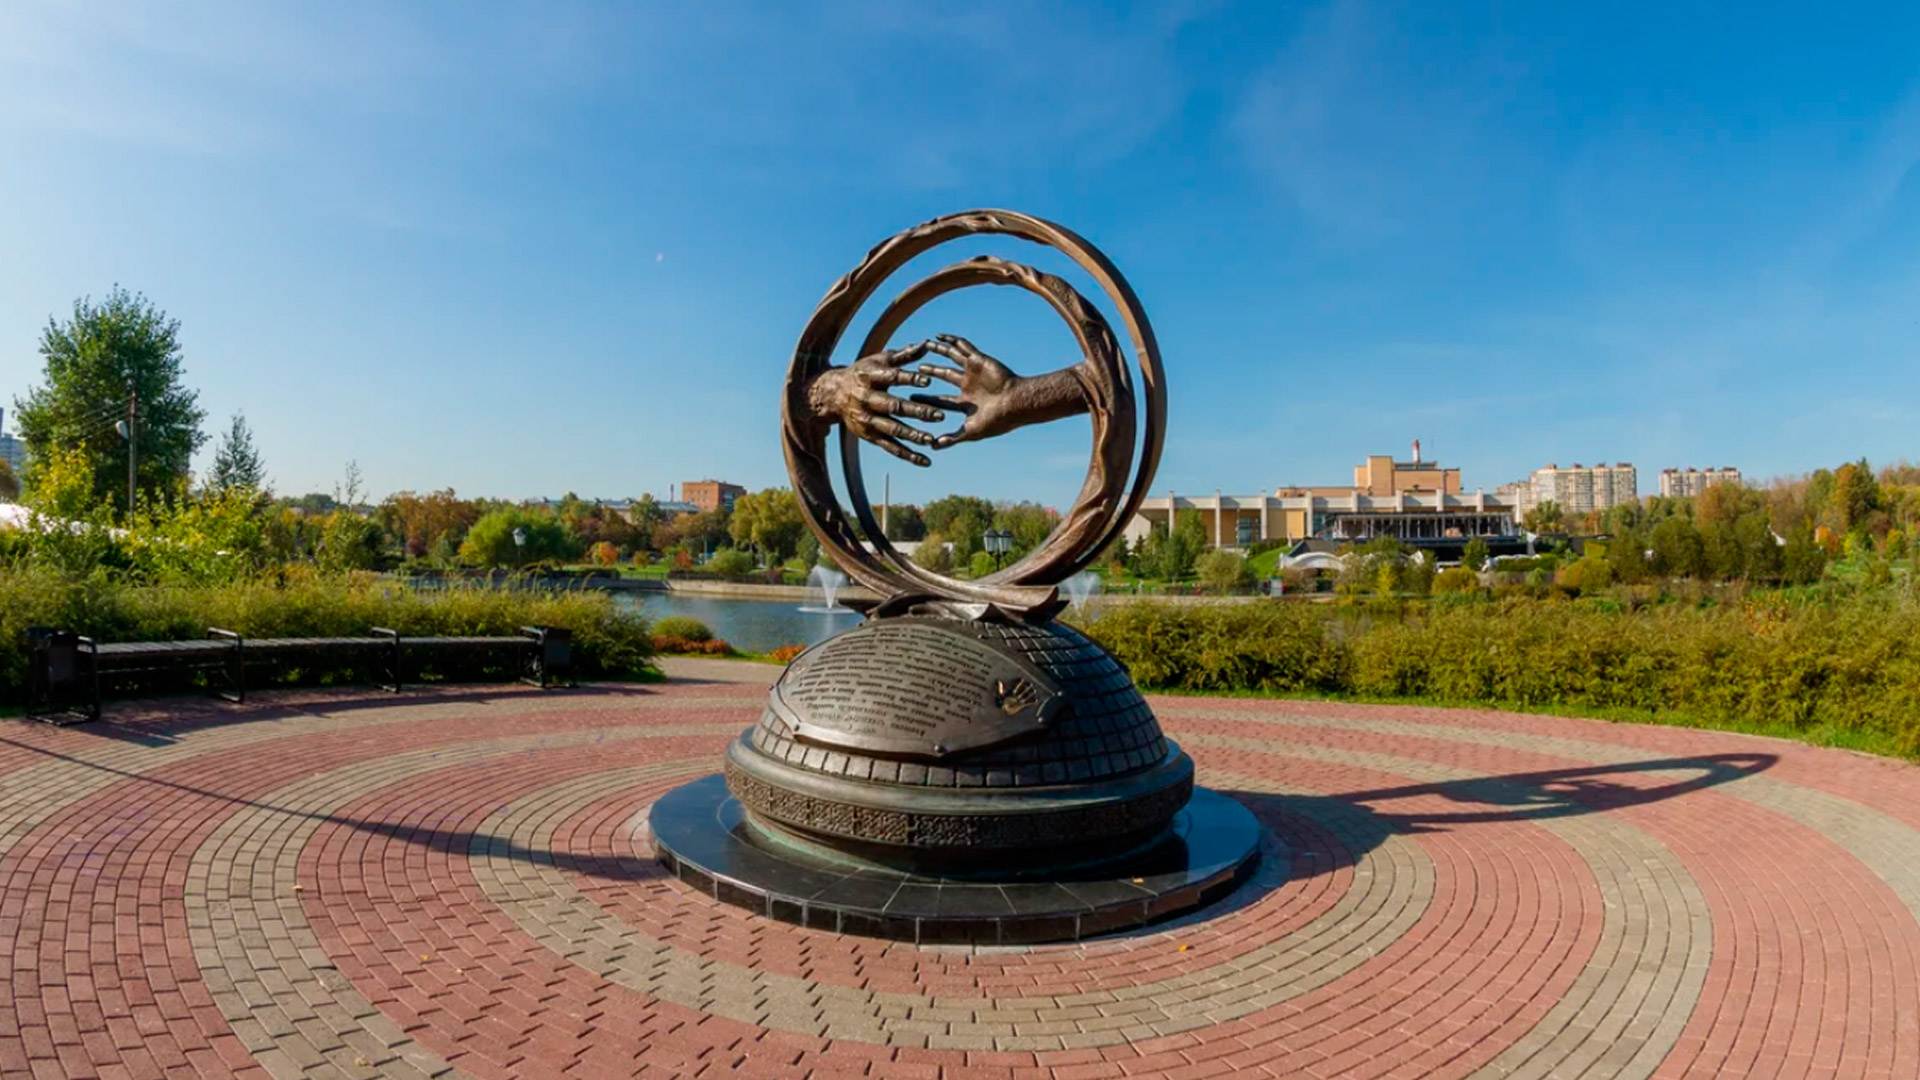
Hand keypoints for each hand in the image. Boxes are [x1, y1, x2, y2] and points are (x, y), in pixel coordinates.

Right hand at [803, 342, 947, 465]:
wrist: (833, 394)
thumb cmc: (863, 373)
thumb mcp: (879, 361)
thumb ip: (903, 355)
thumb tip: (927, 344)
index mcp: (869, 378)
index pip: (892, 379)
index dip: (909, 379)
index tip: (928, 381)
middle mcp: (867, 400)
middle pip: (894, 407)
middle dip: (917, 411)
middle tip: (939, 415)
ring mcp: (867, 420)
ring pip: (892, 430)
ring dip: (913, 436)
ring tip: (932, 440)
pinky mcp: (869, 436)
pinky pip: (890, 448)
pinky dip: (908, 455)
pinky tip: (925, 461)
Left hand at [914, 334, 1086, 446]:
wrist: (1015, 403)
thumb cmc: (996, 421)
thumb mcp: (970, 432)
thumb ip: (952, 438)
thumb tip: (932, 447)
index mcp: (967, 403)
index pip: (942, 401)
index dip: (927, 399)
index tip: (911, 397)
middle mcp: (969, 386)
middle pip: (945, 376)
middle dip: (931, 372)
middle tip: (915, 370)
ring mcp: (974, 372)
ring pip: (952, 358)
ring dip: (939, 351)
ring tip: (924, 345)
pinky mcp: (979, 360)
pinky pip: (964, 347)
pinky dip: (952, 340)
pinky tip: (939, 336)